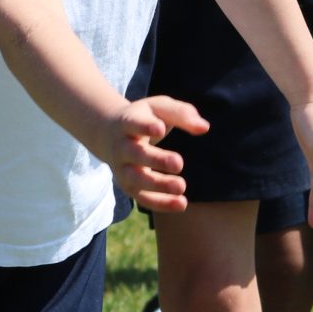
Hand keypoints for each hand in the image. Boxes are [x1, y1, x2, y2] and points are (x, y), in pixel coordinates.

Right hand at [92, 94, 201, 212]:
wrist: (109, 134)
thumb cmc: (144, 117)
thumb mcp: (159, 108)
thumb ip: (181, 114)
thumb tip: (204, 128)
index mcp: (127, 123)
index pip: (133, 123)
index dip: (144, 126)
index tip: (160, 129)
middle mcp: (121, 147)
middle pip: (134, 155)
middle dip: (155, 160)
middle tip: (179, 163)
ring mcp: (122, 169)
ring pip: (136, 180)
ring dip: (158, 186)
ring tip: (181, 187)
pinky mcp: (129, 186)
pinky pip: (143, 198)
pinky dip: (161, 203)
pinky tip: (181, 203)